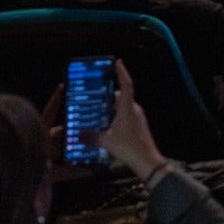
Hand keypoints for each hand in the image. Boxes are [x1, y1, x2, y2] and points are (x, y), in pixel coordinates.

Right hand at [82, 60, 163, 179]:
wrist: (147, 160)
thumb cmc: (128, 147)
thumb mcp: (106, 142)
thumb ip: (91, 137)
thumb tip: (77, 135)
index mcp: (128, 108)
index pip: (126, 85)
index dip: (122, 72)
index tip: (117, 62)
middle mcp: (134, 110)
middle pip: (122, 96)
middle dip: (110, 92)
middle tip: (95, 91)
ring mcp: (138, 118)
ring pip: (123, 107)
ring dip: (112, 106)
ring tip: (96, 107)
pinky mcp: (138, 126)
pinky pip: (125, 116)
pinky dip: (115, 115)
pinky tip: (105, 123)